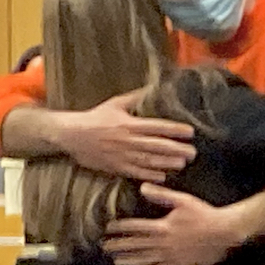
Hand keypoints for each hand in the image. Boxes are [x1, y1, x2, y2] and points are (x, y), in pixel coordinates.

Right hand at [56, 89, 195, 181]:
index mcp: (130, 124)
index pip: (158, 127)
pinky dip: (150, 175)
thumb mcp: (115, 103)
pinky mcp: (115, 167)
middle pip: (157, 146)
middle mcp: (128, 140)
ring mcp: (122, 155)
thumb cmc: (95, 117)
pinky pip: (135, 172)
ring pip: (149, 161)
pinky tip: (162, 176)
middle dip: (176, 150)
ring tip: (182, 164)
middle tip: (193, 152)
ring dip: (167, 163)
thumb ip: (135, 98)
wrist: (72, 135)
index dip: (175, 130)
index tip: (190, 132)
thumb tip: (152, 88)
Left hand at [103, 185, 242, 264]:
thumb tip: (142, 187)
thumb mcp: (183, 200)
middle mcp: (163, 244)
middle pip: (136, 245)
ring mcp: (169, 257)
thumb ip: (161, 195)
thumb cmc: (204, 214)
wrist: (223, 232)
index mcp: (162, 227)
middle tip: (105, 247)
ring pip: (144, 261)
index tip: (108, 228)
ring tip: (116, 263)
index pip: (135, 227)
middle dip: (119, 246)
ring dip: (129, 262)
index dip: (120, 228)